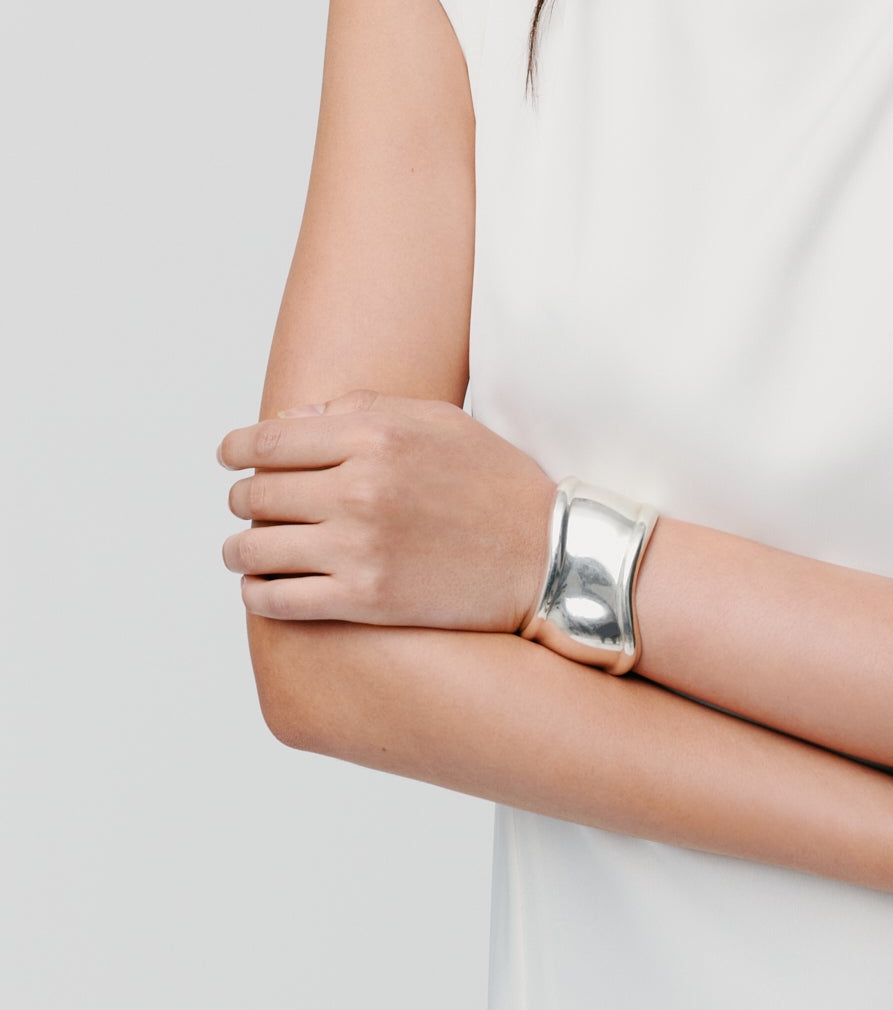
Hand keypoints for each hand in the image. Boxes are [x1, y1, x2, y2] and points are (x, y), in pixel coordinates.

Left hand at [217, 388, 554, 635]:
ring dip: (239, 548)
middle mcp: (360, 487)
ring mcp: (359, 547)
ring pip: (254, 548)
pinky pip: (276, 599)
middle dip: (243, 497)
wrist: (547, 553)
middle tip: (250, 503)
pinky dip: (257, 592)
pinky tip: (265, 585)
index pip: (271, 440)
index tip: (229, 455)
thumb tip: (288, 420)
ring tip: (246, 549)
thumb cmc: (492, 481)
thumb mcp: (438, 421)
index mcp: (376, 434)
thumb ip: (362, 409)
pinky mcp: (364, 599)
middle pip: (256, 492)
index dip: (237, 448)